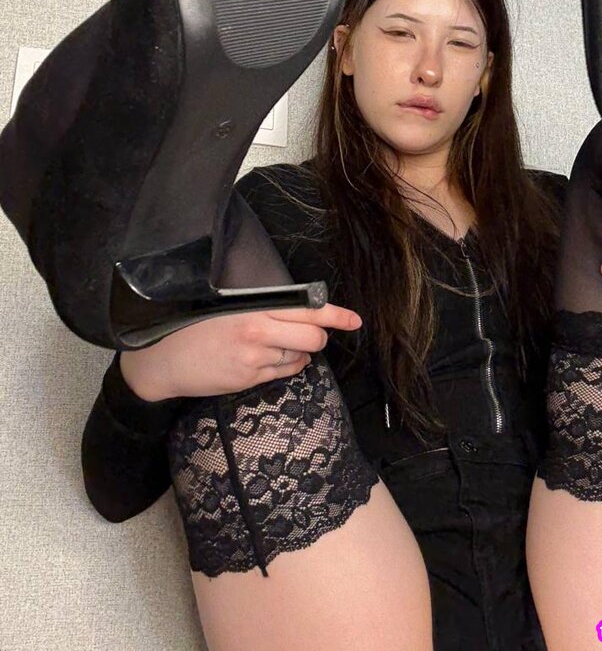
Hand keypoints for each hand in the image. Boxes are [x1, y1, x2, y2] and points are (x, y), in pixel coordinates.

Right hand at [119, 303, 362, 400]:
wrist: (162, 359)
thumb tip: (299, 307)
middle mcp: (258, 332)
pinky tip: (272, 359)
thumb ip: (262, 306)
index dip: (335, 315)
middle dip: (318, 336)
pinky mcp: (248, 379)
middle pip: (313, 336)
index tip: (355, 320)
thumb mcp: (227, 306)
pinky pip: (284, 372)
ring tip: (280, 345)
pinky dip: (288, 365)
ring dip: (302, 352)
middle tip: (308, 333)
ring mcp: (254, 359)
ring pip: (301, 356)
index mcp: (253, 307)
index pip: (306, 308)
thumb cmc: (193, 326)